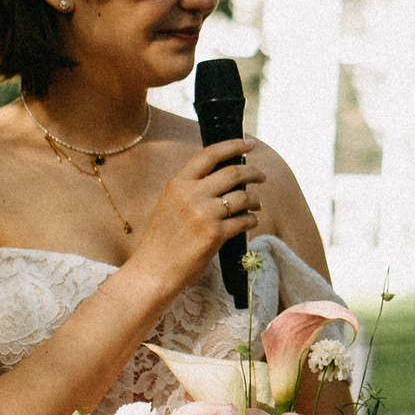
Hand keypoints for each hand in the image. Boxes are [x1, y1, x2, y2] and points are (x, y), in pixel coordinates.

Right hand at [127, 137, 261, 288]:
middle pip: (233, 173)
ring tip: (256, 205)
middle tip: (261, 176)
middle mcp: (191, 194)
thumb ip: (192, 188)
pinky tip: (250, 221)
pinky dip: (252, 219)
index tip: (249, 144)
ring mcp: (204, 214)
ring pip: (243, 197)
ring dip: (255, 200)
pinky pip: (244, 220)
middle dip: (253, 172)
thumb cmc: (163, 239)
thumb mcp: (170, 203)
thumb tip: (224, 175)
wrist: (153, 270)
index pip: (210, 154)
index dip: (233, 146)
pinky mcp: (215, 234)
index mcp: (178, 183)